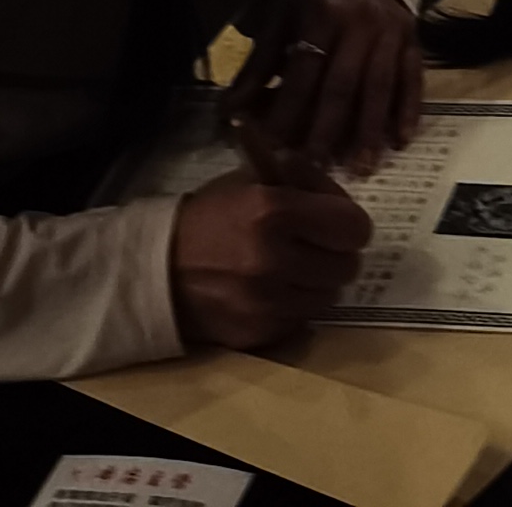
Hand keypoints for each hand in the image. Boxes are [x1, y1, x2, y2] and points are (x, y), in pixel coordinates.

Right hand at [168, 175, 372, 353]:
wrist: (158, 270)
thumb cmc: (212, 216)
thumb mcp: (255, 179)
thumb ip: (306, 180)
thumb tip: (346, 200)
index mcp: (274, 211)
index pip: (354, 227)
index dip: (349, 224)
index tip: (336, 224)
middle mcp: (272, 260)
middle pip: (348, 266)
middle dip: (336, 254)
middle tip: (315, 248)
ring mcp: (266, 303)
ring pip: (330, 297)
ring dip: (317, 283)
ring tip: (292, 269)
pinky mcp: (258, 333)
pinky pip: (302, 320)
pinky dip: (295, 306)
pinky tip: (272, 291)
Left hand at [229, 0, 425, 181]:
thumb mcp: (283, 19)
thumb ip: (261, 65)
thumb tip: (231, 111)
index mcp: (323, 12)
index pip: (304, 70)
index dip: (288, 109)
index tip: (274, 147)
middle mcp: (361, 22)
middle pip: (343, 85)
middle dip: (328, 130)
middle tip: (315, 169)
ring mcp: (392, 32)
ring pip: (381, 87)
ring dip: (370, 130)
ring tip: (361, 168)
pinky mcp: (413, 41)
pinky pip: (413, 79)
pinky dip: (409, 110)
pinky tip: (401, 141)